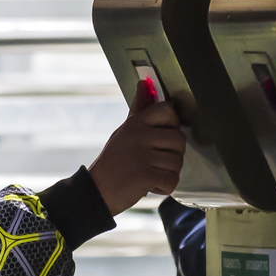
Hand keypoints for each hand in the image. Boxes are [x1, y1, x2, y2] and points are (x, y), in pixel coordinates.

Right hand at [89, 82, 185, 214]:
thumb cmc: (113, 162)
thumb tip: (144, 84)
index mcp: (135, 123)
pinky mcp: (146, 175)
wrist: (96, 191)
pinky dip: (164, 187)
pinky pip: (172, 180)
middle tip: (155, 161)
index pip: (168, 111)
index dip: (172, 125)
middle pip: (179, 139)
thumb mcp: (124, 131)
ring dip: (168, 173)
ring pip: (177, 162)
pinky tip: (150, 185)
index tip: (162, 137)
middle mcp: (139, 135)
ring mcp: (142, 155)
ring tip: (150, 173)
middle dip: (173, 154)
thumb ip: (139, 110)